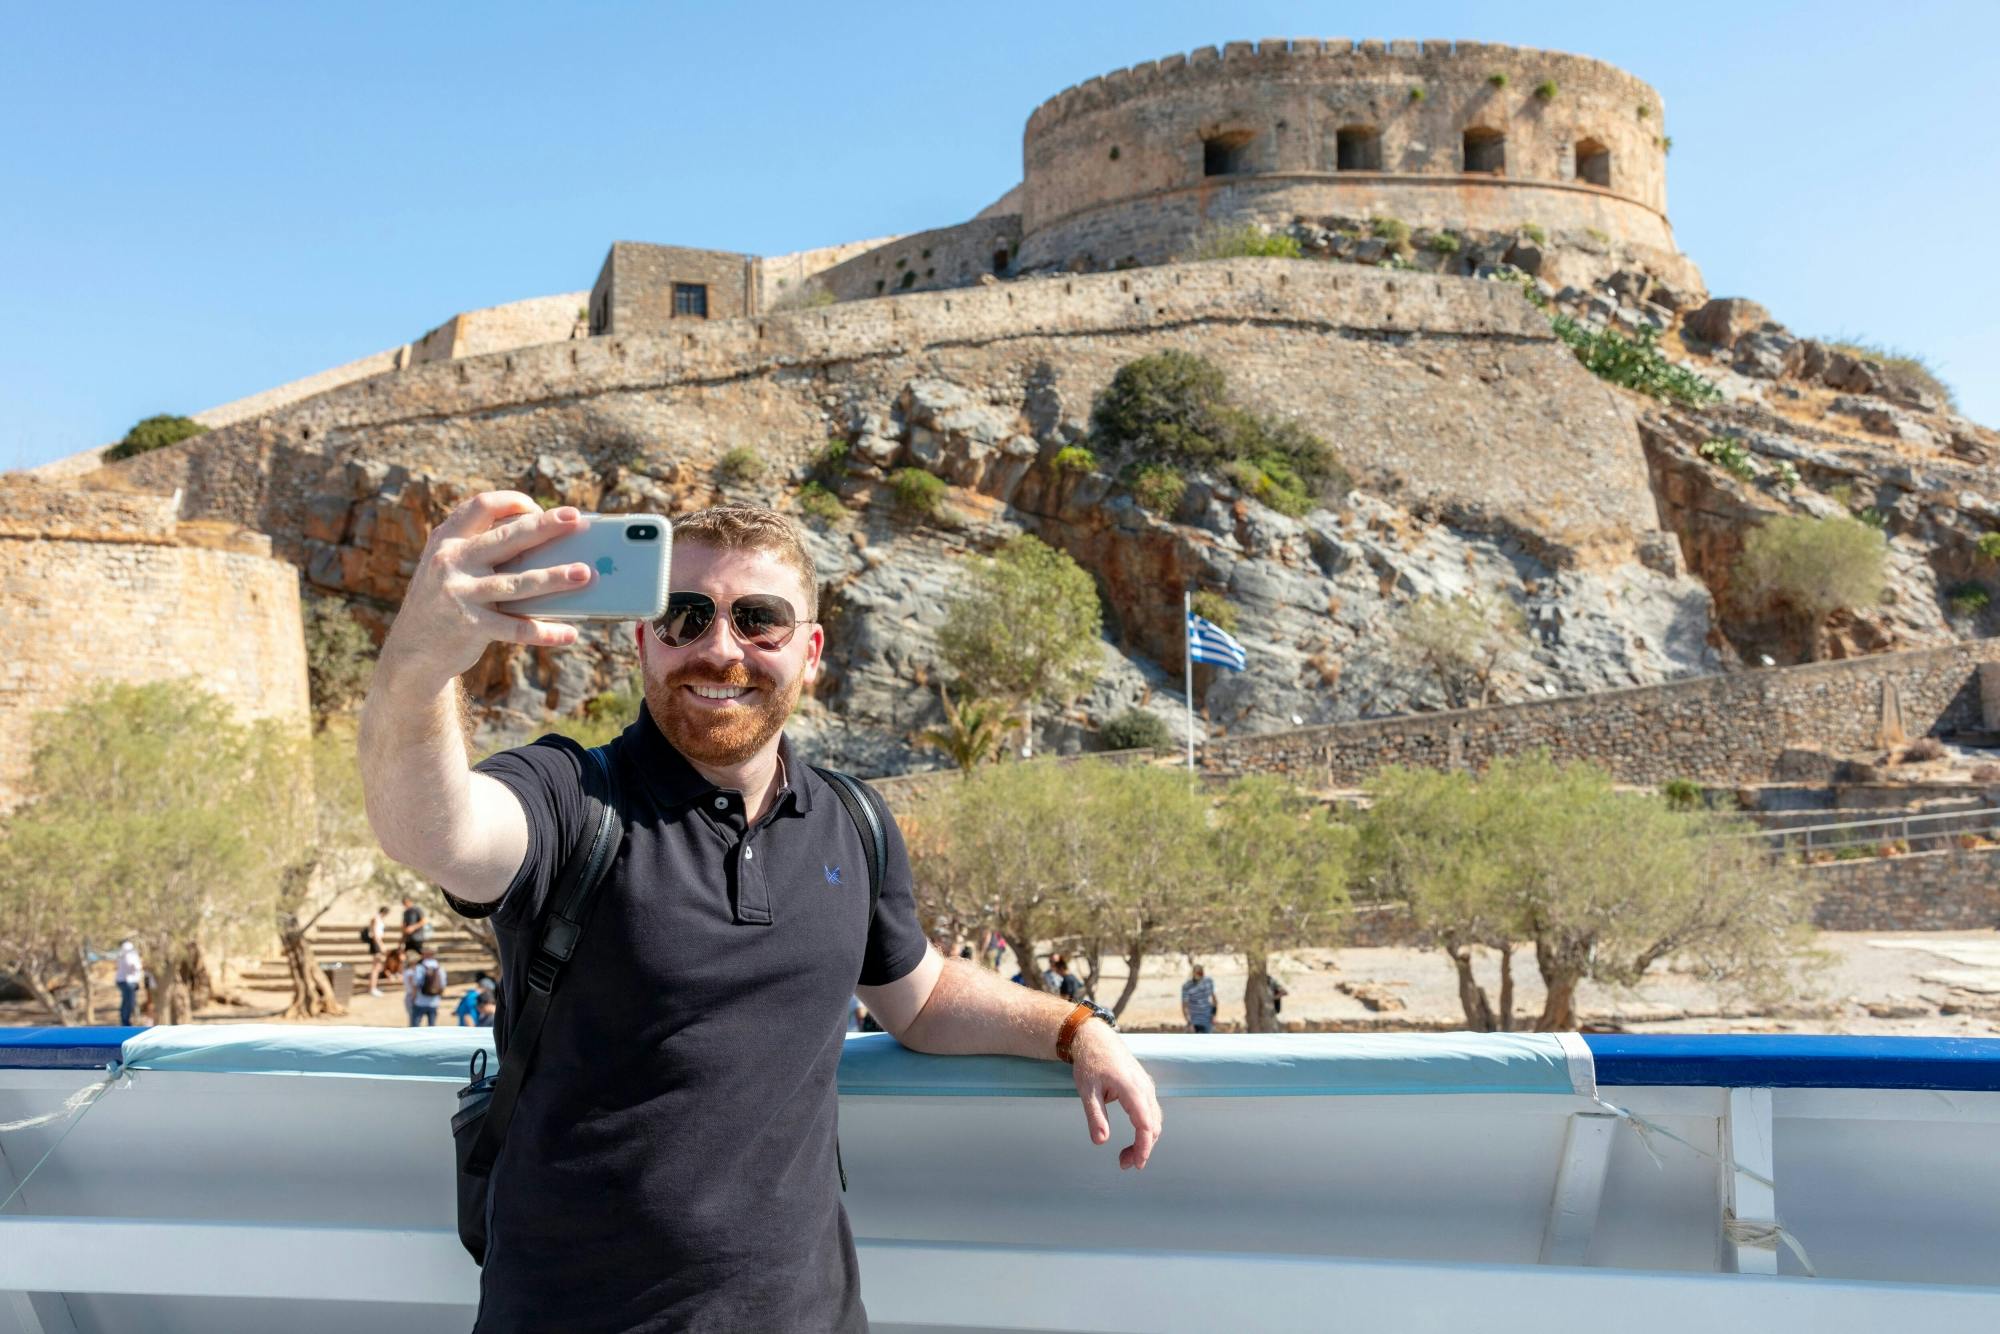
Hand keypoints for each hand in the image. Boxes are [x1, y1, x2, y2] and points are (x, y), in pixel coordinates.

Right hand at [379, 492, 595, 679]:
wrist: (413, 649)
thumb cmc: (447, 599)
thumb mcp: (452, 566)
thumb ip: (485, 552)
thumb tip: (550, 548)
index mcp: (448, 539)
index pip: (482, 506)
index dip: (513, 502)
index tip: (539, 508)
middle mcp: (452, 561)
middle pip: (508, 538)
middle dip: (545, 526)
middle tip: (577, 520)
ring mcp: (460, 593)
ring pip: (518, 583)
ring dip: (555, 578)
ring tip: (585, 574)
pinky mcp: (470, 626)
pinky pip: (516, 628)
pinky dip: (545, 632)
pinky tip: (570, 633)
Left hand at [1069, 1021, 1161, 1170]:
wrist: (1095, 1038)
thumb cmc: (1090, 1062)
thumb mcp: (1087, 1090)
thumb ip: (1095, 1116)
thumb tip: (1101, 1142)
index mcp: (1131, 1088)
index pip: (1145, 1124)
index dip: (1143, 1147)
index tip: (1136, 1164)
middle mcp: (1144, 1087)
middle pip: (1153, 1125)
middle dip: (1143, 1148)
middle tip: (1124, 1164)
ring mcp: (1147, 1086)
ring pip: (1155, 1119)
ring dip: (1145, 1140)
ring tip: (1125, 1156)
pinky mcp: (1144, 1086)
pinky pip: (1152, 1112)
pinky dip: (1146, 1129)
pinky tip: (1134, 1138)